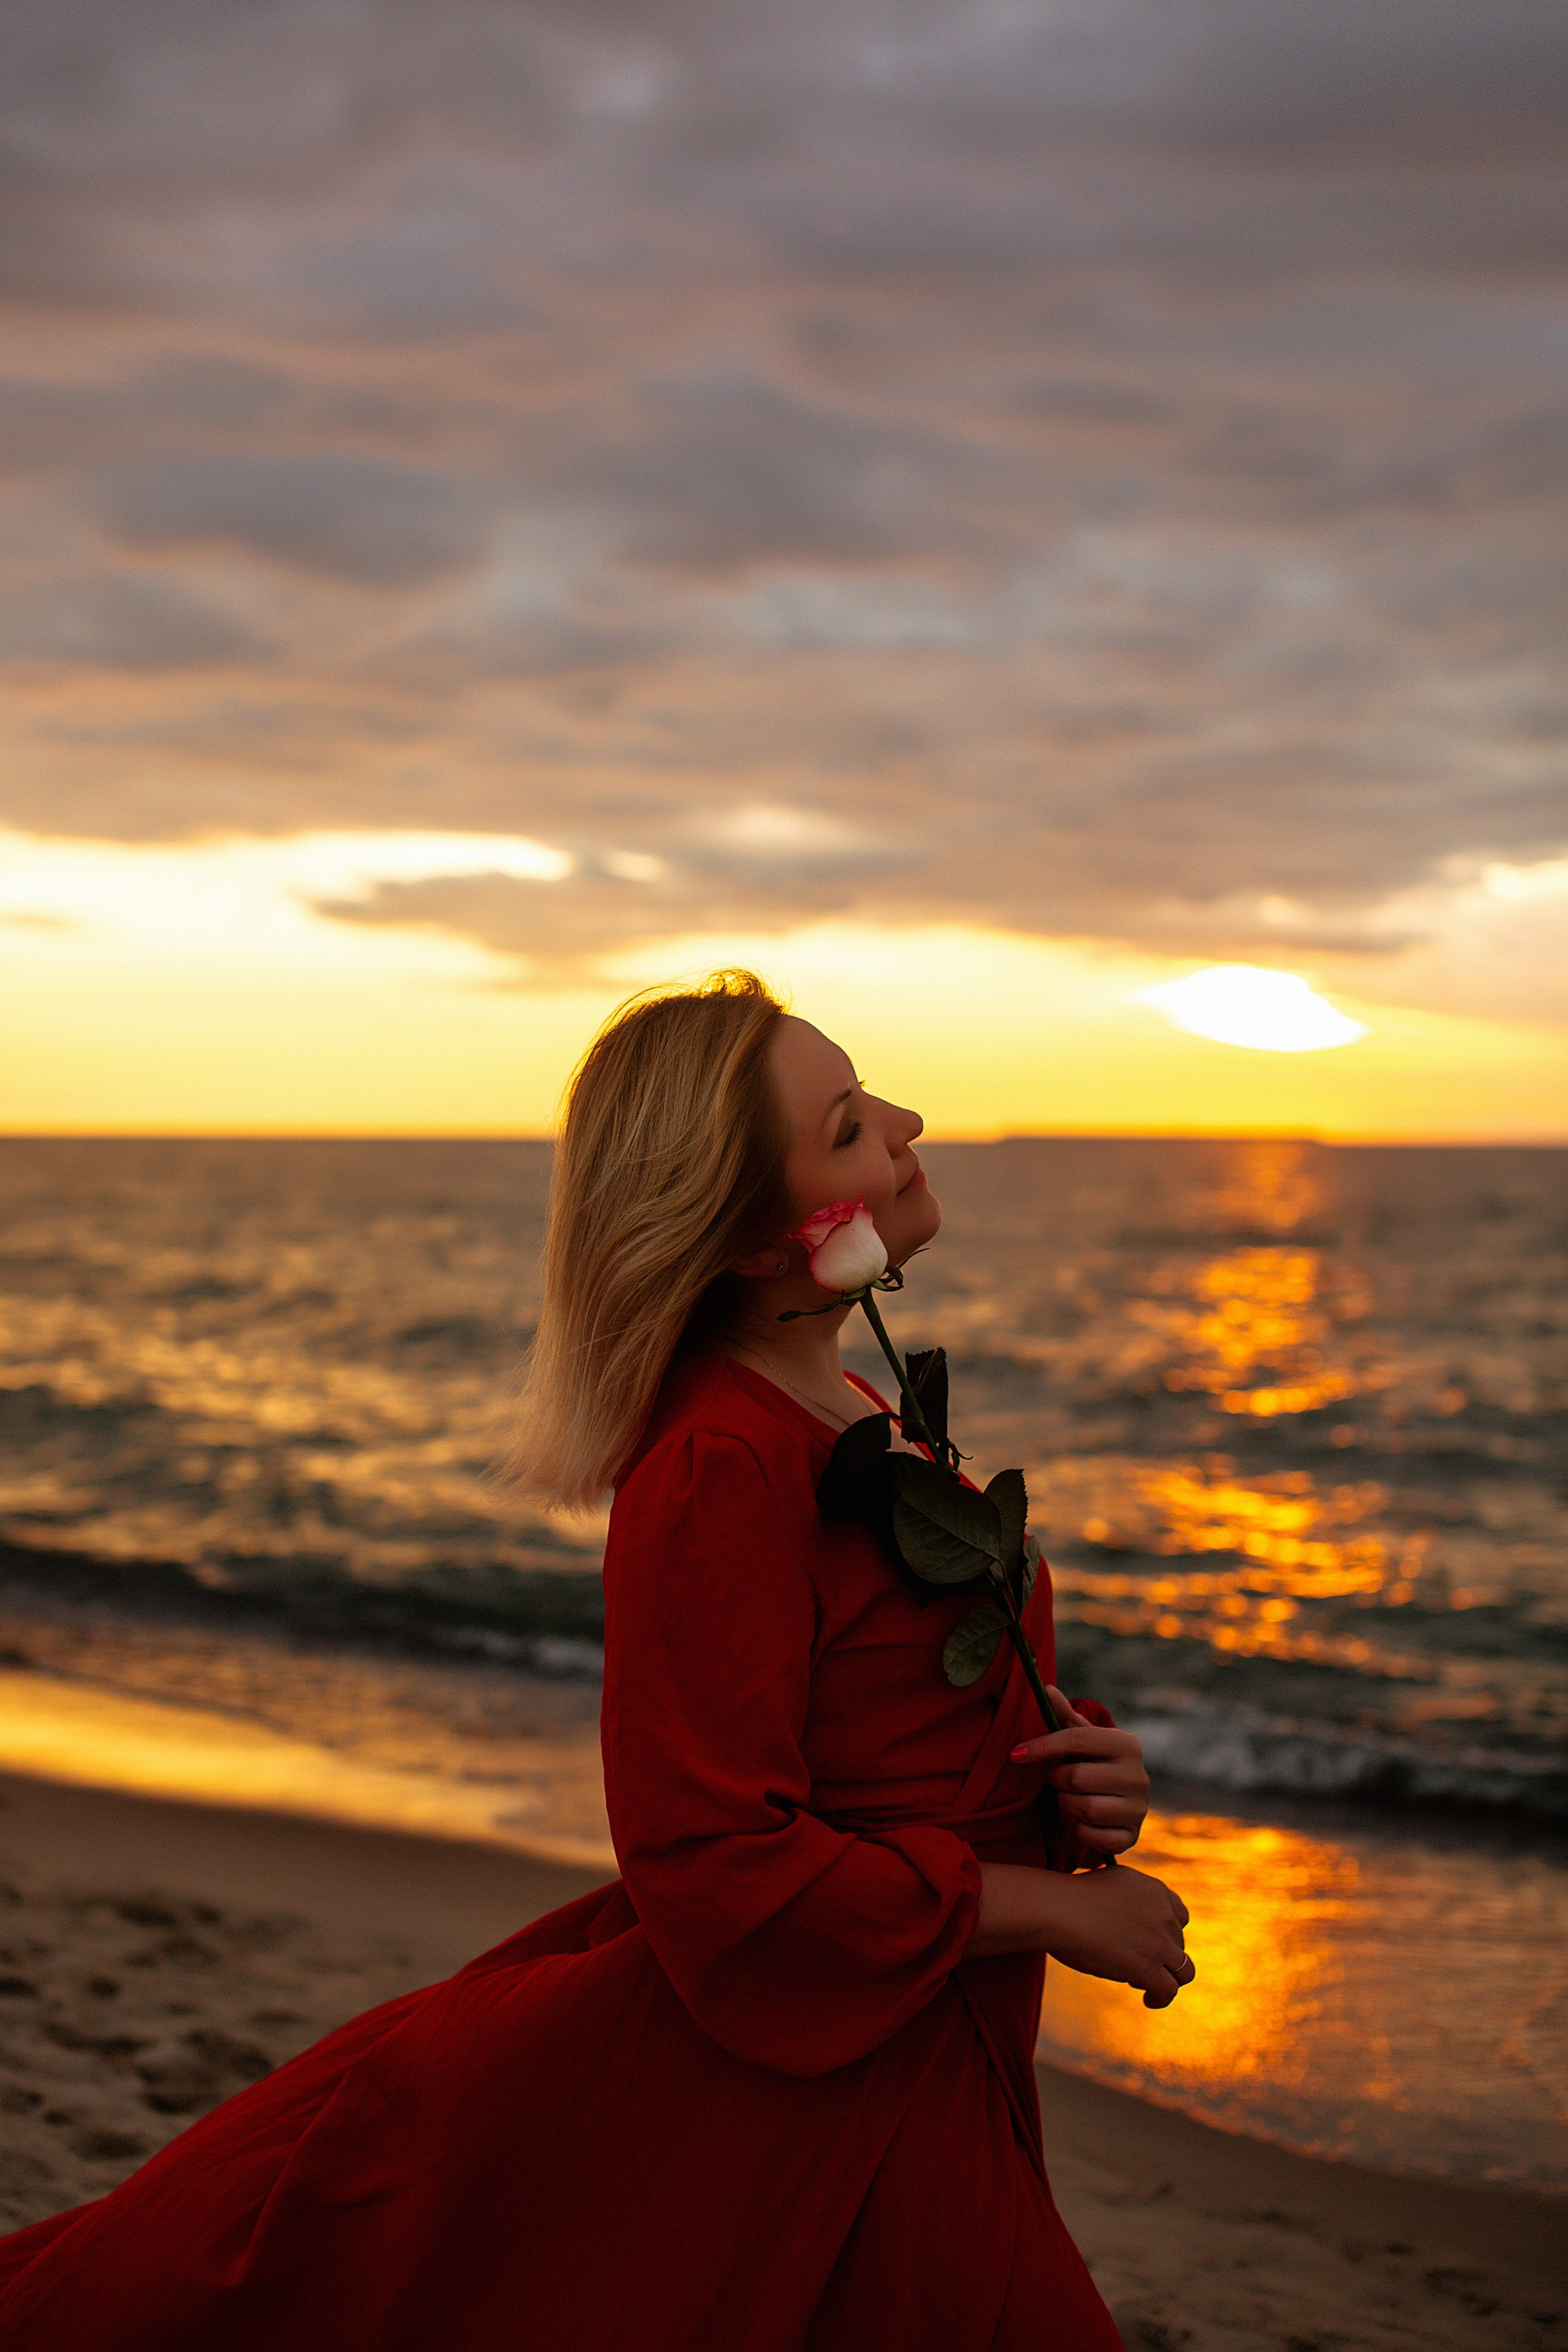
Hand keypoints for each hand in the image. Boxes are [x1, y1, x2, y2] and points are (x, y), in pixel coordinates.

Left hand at [1010, 1687, 1149, 1856]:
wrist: (1120, 1803)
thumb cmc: (1093, 1764)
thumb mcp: (1081, 1740)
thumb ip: (1063, 1717)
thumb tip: (1047, 1689)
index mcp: (1126, 1744)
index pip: (1076, 1740)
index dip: (1042, 1746)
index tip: (1015, 1754)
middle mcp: (1138, 1775)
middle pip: (1077, 1778)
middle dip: (1057, 1781)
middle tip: (1057, 1780)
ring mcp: (1138, 1808)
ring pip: (1085, 1809)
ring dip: (1066, 1806)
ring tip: (1069, 1799)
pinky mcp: (1132, 1837)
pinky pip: (1094, 1837)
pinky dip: (1079, 1831)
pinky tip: (1080, 1821)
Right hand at [1042, 1863, 1193, 2008]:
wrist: (1057, 1909)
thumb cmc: (1071, 1898)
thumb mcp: (1111, 1885)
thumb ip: (1130, 1899)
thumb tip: (1132, 1919)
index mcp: (1155, 1890)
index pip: (1180, 1916)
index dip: (1167, 1932)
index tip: (1150, 1942)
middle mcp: (1164, 1913)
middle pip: (1178, 1943)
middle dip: (1161, 1955)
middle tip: (1135, 1963)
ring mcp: (1159, 1941)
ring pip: (1184, 1970)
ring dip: (1167, 1978)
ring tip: (1147, 1985)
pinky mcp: (1149, 1967)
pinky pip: (1169, 1990)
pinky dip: (1161, 1998)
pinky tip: (1149, 1999)